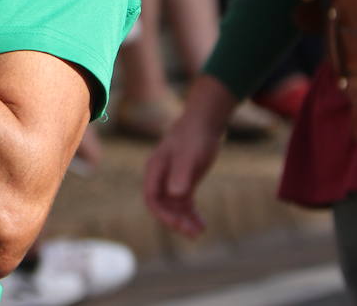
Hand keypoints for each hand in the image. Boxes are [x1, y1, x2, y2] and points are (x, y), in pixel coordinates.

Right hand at [142, 79, 236, 237]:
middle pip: (163, 206)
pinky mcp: (184, 182)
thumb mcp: (188, 156)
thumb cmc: (194, 137)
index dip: (163, 214)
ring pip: (174, 207)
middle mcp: (161, 178)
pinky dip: (191, 214)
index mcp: (155, 170)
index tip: (178, 225)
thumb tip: (175, 195)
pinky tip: (202, 224)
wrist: (204, 123)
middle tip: (194, 233)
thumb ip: (181, 174)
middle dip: (176, 221)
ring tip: (200, 232)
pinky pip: (184, 203)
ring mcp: (172, 180)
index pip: (153, 199)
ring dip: (185, 221)